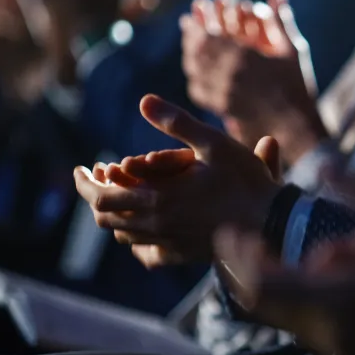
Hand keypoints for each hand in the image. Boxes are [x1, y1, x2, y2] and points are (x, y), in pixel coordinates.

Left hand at [73, 94, 283, 264]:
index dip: (84, 182)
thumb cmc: (245, 181)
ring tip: (115, 197)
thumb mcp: (213, 142)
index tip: (82, 168)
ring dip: (113, 215)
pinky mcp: (184, 254)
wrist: (272, 223)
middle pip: (106, 218)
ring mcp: (170, 243)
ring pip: (124, 236)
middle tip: (92, 179)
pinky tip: (141, 231)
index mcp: (158, 197)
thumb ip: (177, 122)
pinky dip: (136, 241)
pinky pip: (147, 254)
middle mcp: (157, 224)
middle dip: (92, 196)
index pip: (100, 195)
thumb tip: (144, 100)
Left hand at [181, 0, 327, 161]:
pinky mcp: (221, 107)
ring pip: (194, 69)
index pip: (210, 34)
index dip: (199, 22)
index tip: (194, 12)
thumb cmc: (296, 84)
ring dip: (189, 54)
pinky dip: (194, 78)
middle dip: (190, 35)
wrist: (293, 123)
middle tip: (187, 25)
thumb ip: (281, 20)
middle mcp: (228, 73)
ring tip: (189, 46)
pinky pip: (198, 90)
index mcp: (244, 56)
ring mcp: (222, 92)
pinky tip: (195, 72)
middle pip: (197, 50)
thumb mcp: (292, 49)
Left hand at [213, 175, 354, 354]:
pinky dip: (322, 292)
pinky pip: (321, 321)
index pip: (261, 283)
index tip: (230, 231)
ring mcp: (343, 348)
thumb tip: (325, 165)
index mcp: (334, 298)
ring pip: (296, 311)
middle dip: (261, 264)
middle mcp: (329, 331)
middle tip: (255, 236)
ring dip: (302, 276)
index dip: (239, 256)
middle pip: (270, 301)